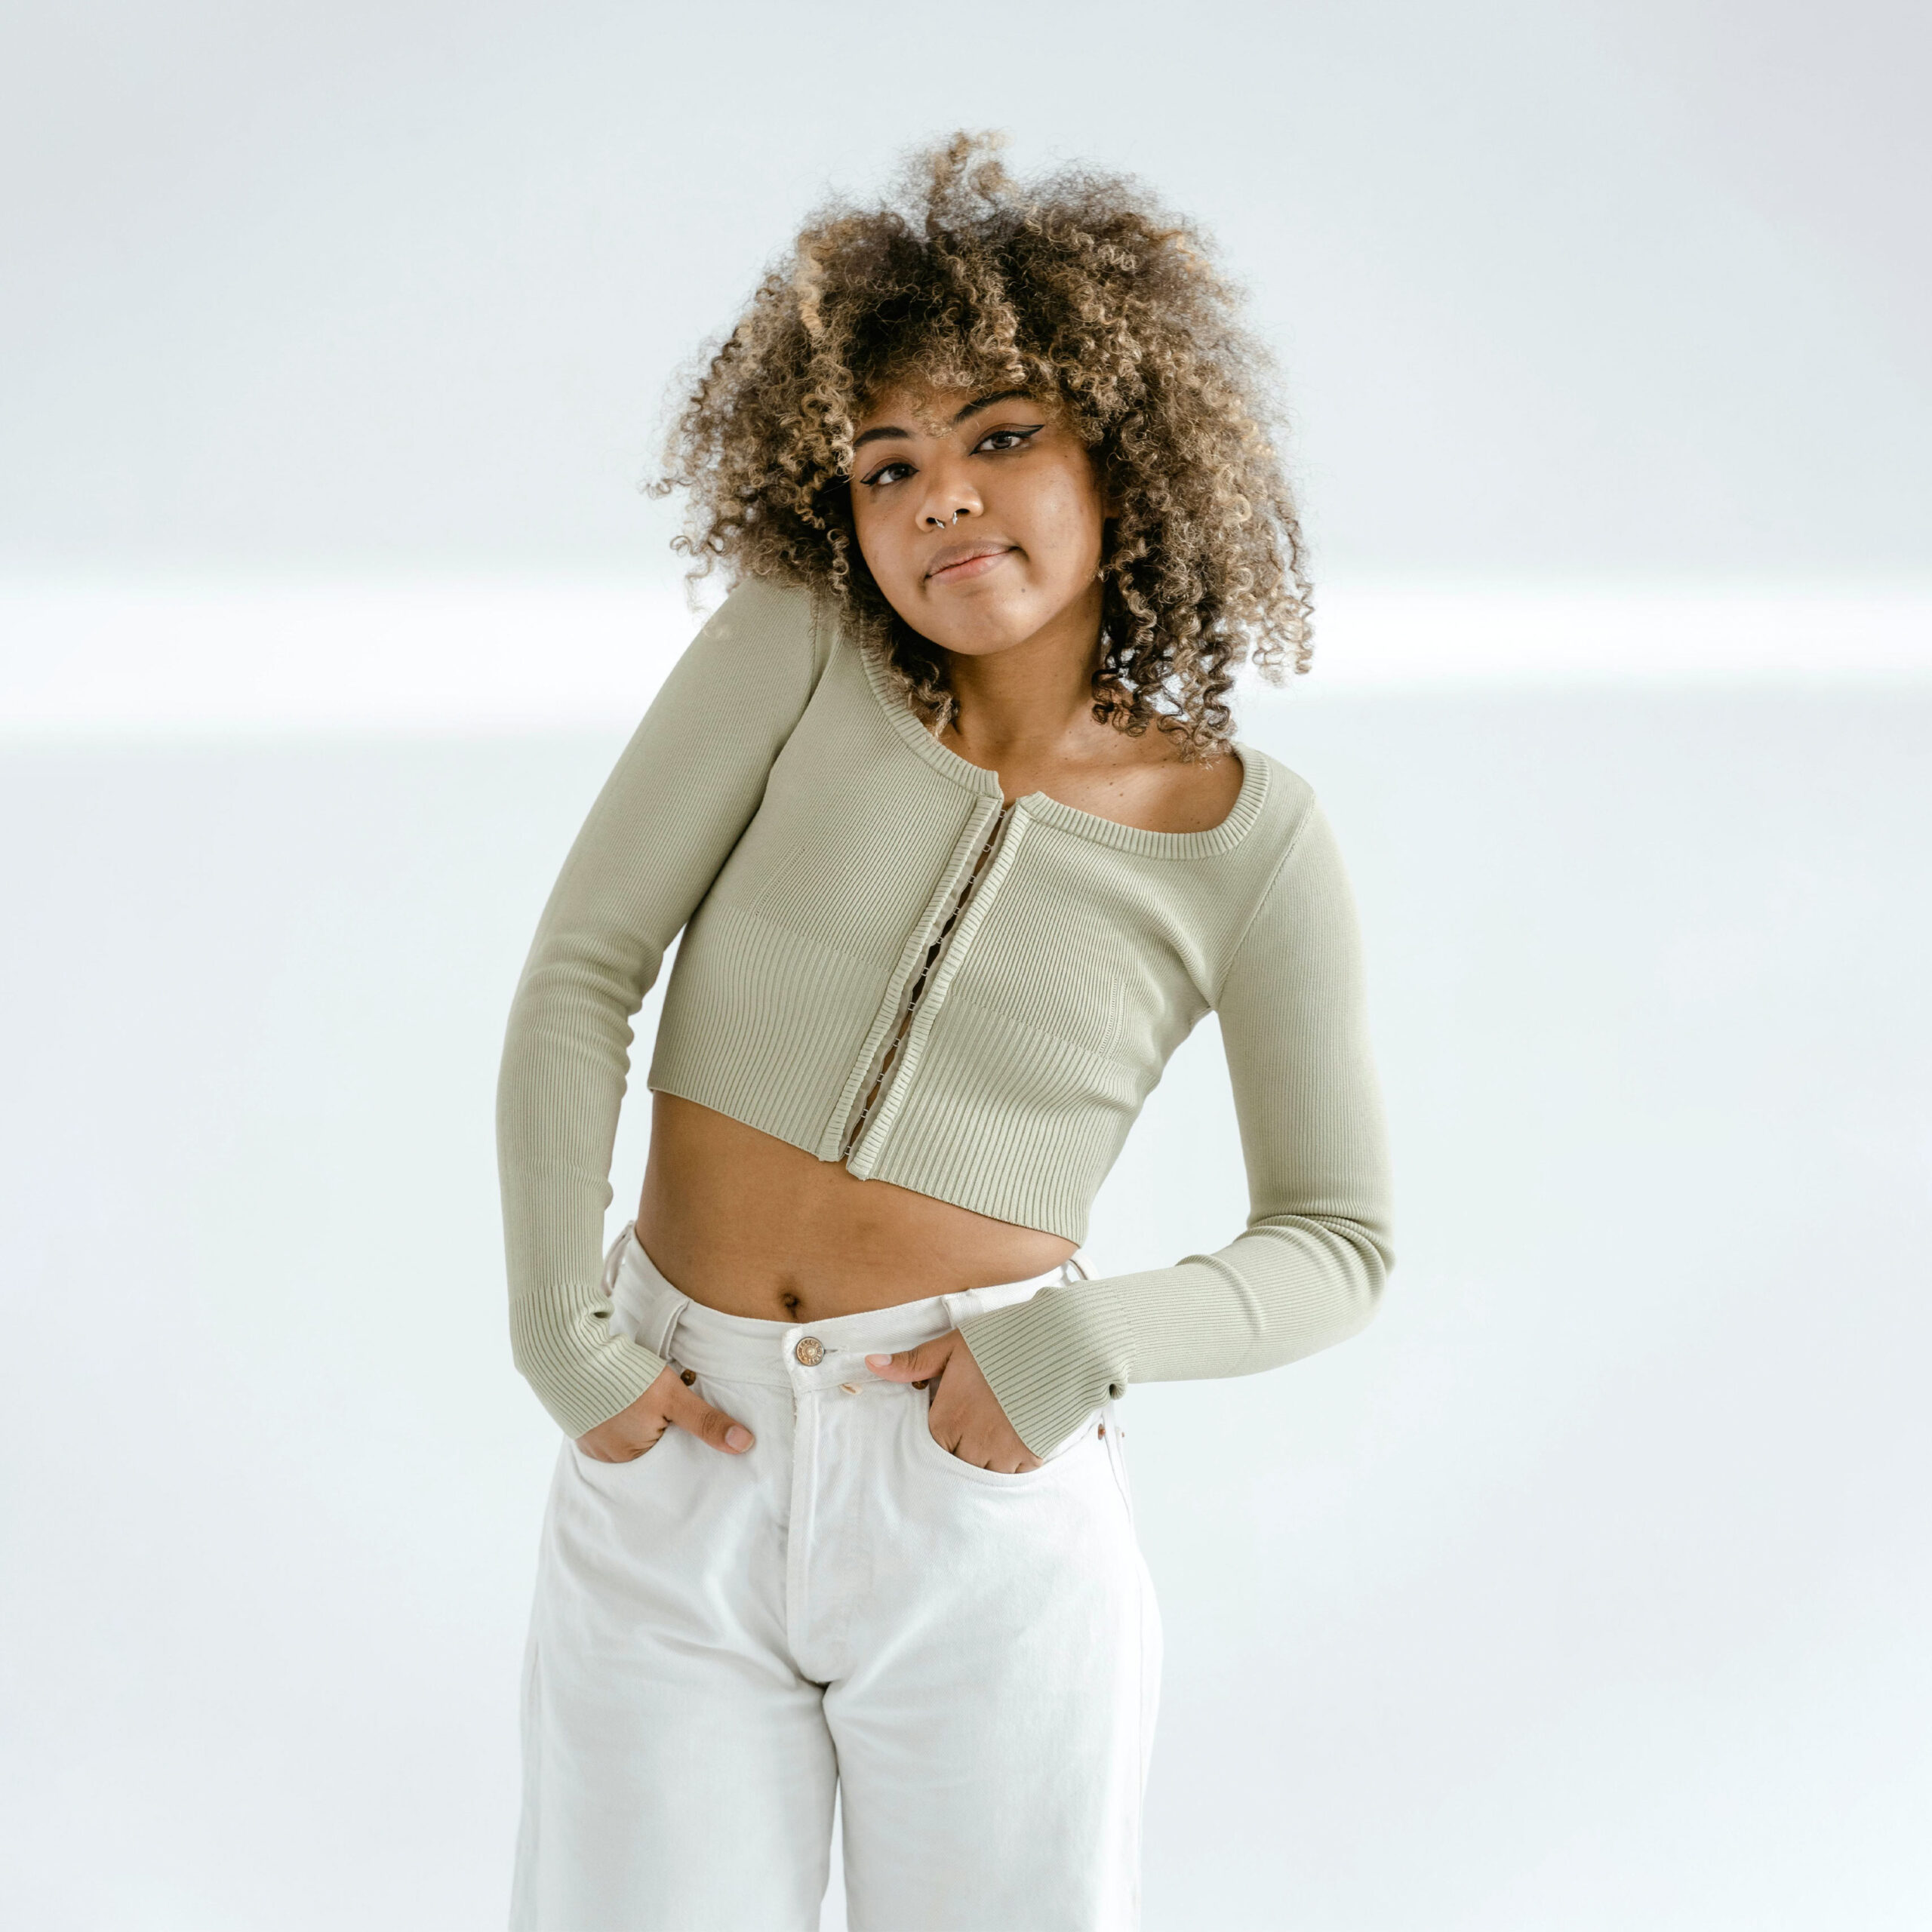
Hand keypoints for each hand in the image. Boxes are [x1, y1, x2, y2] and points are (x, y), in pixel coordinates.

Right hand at [575, 1363, 754, 1462]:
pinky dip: (619, 1415)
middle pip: (647, 1448)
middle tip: (669, 1410)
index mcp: (633, 1459)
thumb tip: (745, 1445)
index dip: (682, 1443)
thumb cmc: (625, 1377)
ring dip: (638, 1422)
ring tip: (646, 1402)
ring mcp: (591, 1442)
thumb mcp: (674, 1396)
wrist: (570, 1352)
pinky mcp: (580, 1423)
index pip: (667, 1458)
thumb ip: (707, 1422)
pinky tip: (626, 1399)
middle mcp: (609, 1458)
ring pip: (627, 1436)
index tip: (692, 1428)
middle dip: (660, 1432)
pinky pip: (608, 1426)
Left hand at [866, 1330, 1037, 1472]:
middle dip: (961, 1452)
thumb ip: (913, 1362)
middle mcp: (971, 1443)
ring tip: (992, 1438)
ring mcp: (1003, 1453)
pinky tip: (1014, 1443)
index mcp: (947, 1419)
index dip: (941, 1438)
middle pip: (956, 1464)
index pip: (931, 1448)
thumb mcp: (953, 1346)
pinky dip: (1011, 1465)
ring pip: (983, 1474)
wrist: (1059, 1345)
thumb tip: (870, 1364)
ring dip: (985, 1461)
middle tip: (972, 1432)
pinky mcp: (1031, 1455)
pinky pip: (1013, 1475)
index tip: (951, 1425)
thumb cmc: (1002, 1341)